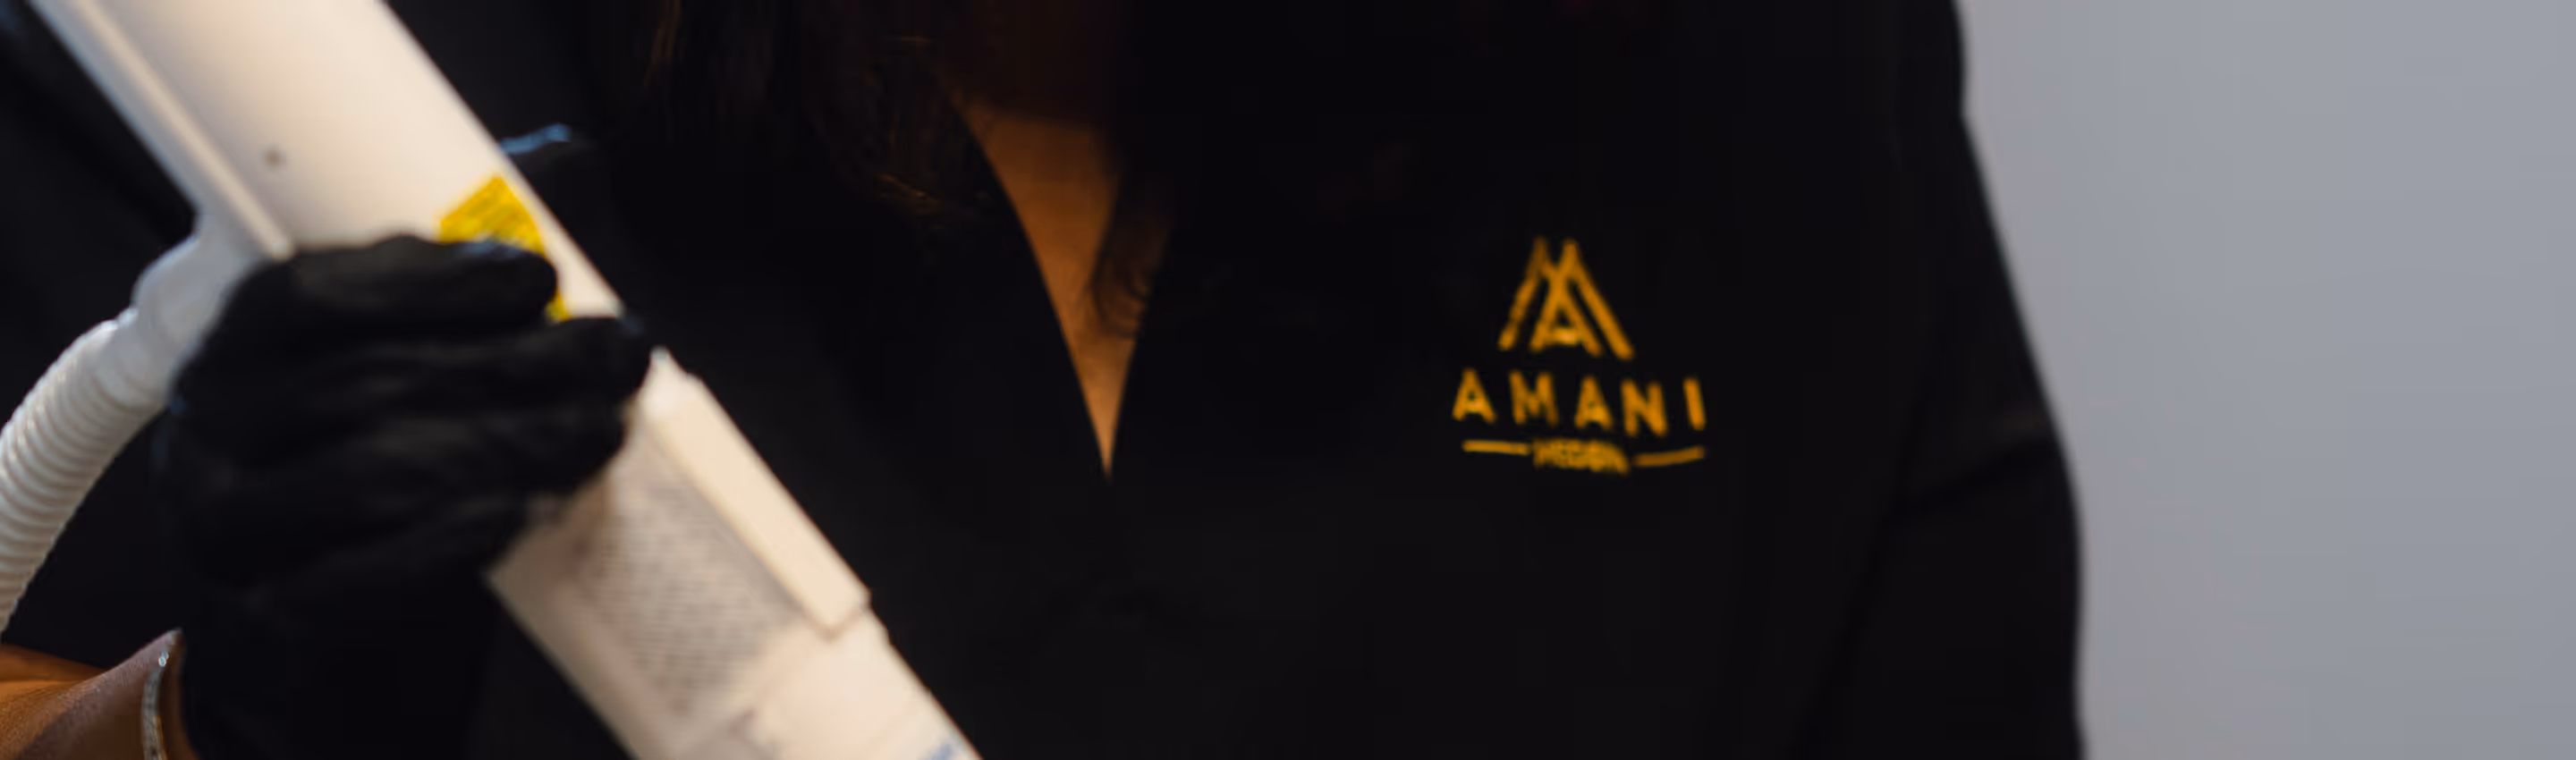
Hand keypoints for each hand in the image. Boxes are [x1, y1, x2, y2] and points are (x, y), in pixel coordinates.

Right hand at [154, 236, 650, 759]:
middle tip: (616, 357)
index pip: (310, 292)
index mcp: (230, 358)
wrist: (320, 655)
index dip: (430, 279)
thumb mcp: (392, 396)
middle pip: (368, 381)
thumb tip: (564, 232)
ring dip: (511, 442)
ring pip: (376, 471)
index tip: (537, 279)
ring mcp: (224, 534)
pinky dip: (460, 535)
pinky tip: (526, 509)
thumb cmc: (370, 501)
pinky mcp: (266, 619)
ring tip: (599, 429)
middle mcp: (206, 438)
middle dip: (515, 362)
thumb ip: (448, 327)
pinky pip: (369, 570)